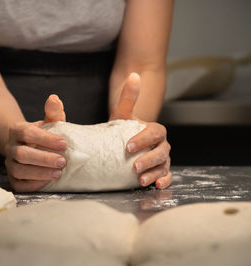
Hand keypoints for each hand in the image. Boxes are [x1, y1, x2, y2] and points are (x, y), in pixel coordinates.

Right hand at [5, 95, 66, 191]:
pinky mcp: (13, 178)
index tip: (64, 143)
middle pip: (22, 154)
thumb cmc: (44, 135)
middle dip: (44, 159)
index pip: (27, 133)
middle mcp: (10, 147)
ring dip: (40, 173)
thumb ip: (53, 112)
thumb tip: (54, 98)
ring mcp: (10, 164)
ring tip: (58, 173)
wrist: (31, 148)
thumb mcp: (49, 122)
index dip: (45, 139)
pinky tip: (48, 183)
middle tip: (63, 161)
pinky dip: (33, 185)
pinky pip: (19, 184)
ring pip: (19, 170)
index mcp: (17, 130)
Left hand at [109, 73, 171, 188]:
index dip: (144, 139)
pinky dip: (164, 181)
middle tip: (134, 165)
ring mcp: (162, 159)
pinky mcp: (160, 171)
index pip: (155, 132)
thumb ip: (128, 97)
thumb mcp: (122, 115)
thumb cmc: (122, 130)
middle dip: (149, 159)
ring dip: (154, 172)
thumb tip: (134, 75)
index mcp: (155, 130)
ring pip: (164, 165)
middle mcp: (162, 144)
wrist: (121, 145)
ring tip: (141, 179)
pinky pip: (167, 176)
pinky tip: (156, 186)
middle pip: (161, 151)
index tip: (128, 146)